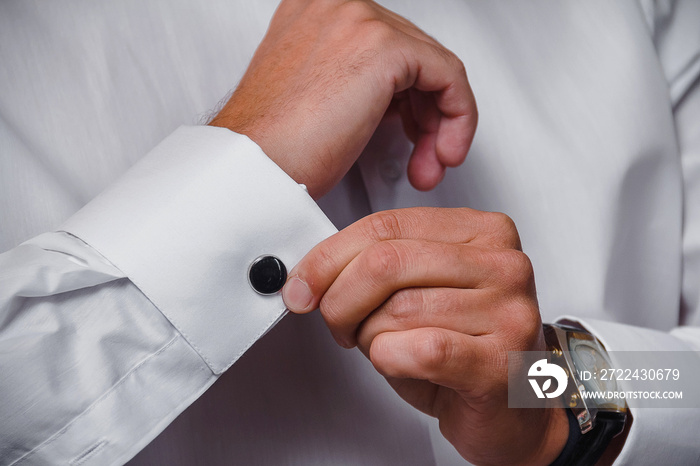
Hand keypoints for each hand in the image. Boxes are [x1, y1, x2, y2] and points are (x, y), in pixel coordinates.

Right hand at [209, 0, 476, 198]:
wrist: (254, 170)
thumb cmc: (274, 150)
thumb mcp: (318, 99)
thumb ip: (355, 81)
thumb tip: (399, 100)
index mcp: (313, 11)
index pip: (388, 46)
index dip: (407, 98)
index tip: (411, 135)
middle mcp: (336, 5)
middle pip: (413, 55)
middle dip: (426, 115)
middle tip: (425, 158)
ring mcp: (358, 20)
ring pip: (433, 66)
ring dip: (440, 124)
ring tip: (430, 164)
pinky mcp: (384, 47)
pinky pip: (448, 77)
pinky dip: (457, 117)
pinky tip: (444, 152)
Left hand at [282, 208, 568, 464]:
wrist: (509, 411)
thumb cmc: (460, 349)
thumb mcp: (415, 291)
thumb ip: (373, 267)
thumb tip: (309, 276)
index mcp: (481, 232)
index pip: (386, 224)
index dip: (330, 256)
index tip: (303, 283)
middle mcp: (502, 263)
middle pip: (385, 262)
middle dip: (340, 299)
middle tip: (337, 324)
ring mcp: (508, 310)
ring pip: (396, 309)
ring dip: (369, 336)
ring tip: (384, 347)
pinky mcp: (502, 360)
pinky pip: (419, 349)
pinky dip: (391, 359)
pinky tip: (403, 363)